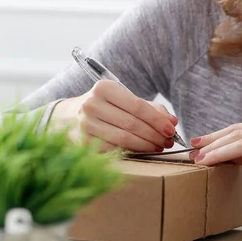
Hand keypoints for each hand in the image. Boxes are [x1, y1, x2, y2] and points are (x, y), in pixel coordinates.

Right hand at [49, 80, 177, 152]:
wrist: (69, 116)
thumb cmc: (105, 106)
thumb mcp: (123, 99)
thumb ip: (150, 108)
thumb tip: (172, 122)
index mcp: (104, 88)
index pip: (137, 106)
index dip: (157, 119)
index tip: (171, 129)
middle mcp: (91, 104)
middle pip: (132, 124)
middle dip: (154, 134)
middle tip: (168, 141)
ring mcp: (85, 125)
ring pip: (124, 139)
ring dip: (146, 145)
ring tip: (159, 147)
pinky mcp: (82, 143)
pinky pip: (114, 150)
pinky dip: (131, 152)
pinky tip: (142, 151)